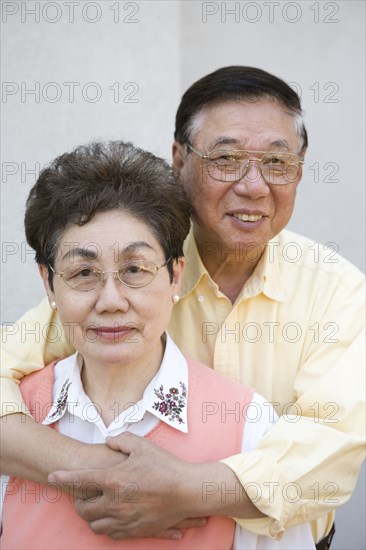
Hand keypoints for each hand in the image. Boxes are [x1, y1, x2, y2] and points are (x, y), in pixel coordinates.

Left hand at [48, 432, 206, 538]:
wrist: (187, 491)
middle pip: (83, 509)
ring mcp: (124, 519)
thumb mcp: (142, 446)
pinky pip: (111, 534)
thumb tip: (108, 441)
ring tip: (95, 507)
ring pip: (95, 525)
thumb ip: (121, 441)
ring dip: (90, 516)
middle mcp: (115, 503)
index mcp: (114, 480)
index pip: (80, 480)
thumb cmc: (165, 466)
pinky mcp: (135, 530)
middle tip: (82, 495)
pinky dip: (106, 526)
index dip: (64, 478)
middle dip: (78, 502)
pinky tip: (111, 517)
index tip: (53, 477)